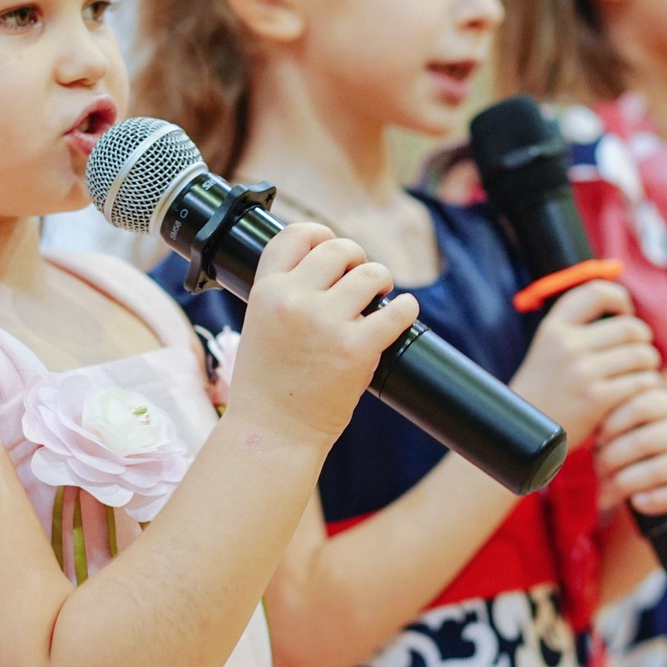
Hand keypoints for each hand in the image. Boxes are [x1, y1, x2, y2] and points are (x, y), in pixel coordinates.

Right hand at [225, 223, 418, 442]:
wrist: (272, 433)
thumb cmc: (267, 385)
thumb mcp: (259, 325)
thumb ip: (284, 294)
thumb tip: (323, 265)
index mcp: (266, 291)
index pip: (294, 235)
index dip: (318, 233)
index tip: (330, 244)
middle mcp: (294, 300)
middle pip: (339, 248)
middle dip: (356, 258)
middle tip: (361, 277)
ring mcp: (326, 323)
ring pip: (372, 273)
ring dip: (381, 280)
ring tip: (380, 295)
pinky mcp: (356, 348)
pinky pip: (397, 311)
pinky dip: (407, 309)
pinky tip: (403, 313)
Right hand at [510, 279, 660, 442]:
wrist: (524, 435)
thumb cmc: (547, 390)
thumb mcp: (550, 349)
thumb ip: (578, 328)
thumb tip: (624, 306)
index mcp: (555, 328)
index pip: (597, 292)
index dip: (620, 298)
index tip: (625, 314)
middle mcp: (567, 345)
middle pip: (630, 327)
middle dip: (643, 339)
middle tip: (640, 352)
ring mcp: (582, 372)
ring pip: (641, 355)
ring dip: (649, 364)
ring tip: (641, 372)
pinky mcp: (596, 399)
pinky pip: (641, 381)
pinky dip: (646, 385)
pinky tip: (637, 391)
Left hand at [593, 387, 666, 524]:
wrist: (661, 502)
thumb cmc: (637, 462)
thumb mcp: (629, 436)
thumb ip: (616, 423)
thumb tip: (593, 424)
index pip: (641, 405)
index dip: (613, 423)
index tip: (596, 441)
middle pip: (646, 439)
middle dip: (614, 458)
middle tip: (597, 472)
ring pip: (660, 469)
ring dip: (627, 483)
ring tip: (607, 492)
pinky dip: (654, 500)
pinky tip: (637, 503)